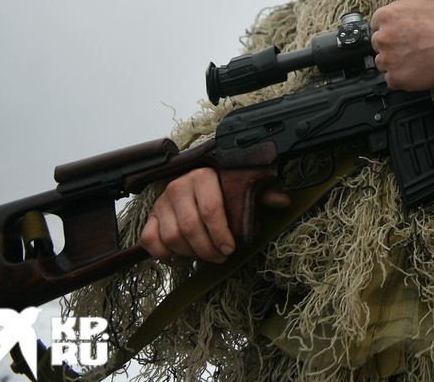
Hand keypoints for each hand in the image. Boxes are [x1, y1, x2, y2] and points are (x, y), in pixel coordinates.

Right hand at [141, 168, 289, 261]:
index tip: (231, 248)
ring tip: (207, 255)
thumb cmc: (223, 188)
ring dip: (191, 253)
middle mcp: (178, 186)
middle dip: (208, 249)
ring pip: (172, 237)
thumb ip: (262, 195)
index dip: (221, 233)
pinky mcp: (150, 216)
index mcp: (202, 176)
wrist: (195, 180)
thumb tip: (284, 201)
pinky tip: (180, 254)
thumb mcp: (243, 188)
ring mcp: (161, 202)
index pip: (210, 210)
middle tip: (221, 256)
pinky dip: (163, 252)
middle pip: (190, 227)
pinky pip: (149, 240)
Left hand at [370, 0, 433, 89]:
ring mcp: (389, 59)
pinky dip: (402, 76)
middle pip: (380, 43)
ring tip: (418, 55)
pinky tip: (418, 67)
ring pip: (384, 62)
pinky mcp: (396, 78)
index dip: (395, 26)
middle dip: (394, 44)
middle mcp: (384, 37)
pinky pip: (392, 79)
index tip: (411, 29)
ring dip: (397, 61)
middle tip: (417, 43)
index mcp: (387, 14)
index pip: (379, 23)